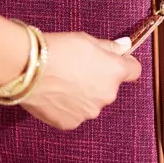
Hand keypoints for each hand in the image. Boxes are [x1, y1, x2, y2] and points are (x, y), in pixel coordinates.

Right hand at [22, 32, 140, 129]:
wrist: (30, 69)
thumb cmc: (59, 50)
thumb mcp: (87, 40)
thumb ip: (109, 46)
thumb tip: (125, 46)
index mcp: (114, 72)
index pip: (134, 70)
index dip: (125, 64)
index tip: (115, 59)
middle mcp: (107, 95)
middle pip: (110, 86)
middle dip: (99, 78)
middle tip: (78, 67)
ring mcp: (89, 112)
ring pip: (92, 101)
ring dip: (83, 93)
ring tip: (62, 80)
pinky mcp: (71, 123)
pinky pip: (75, 113)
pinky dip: (68, 105)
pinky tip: (55, 93)